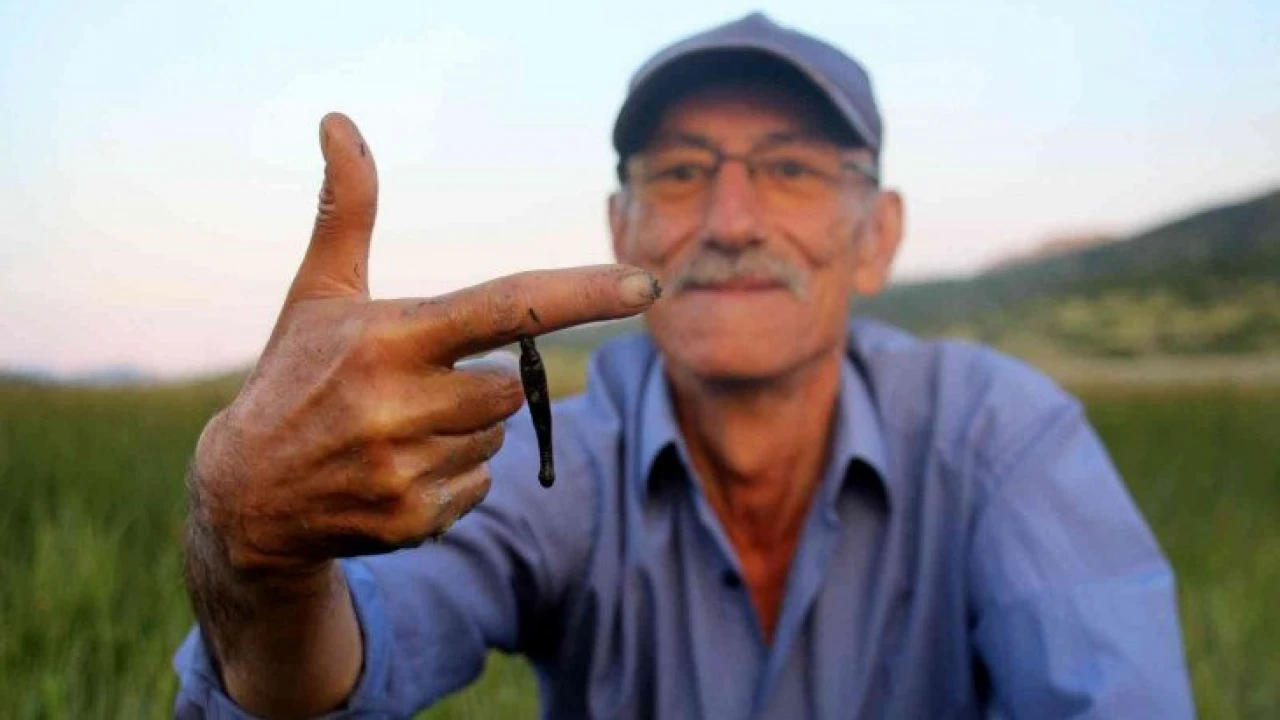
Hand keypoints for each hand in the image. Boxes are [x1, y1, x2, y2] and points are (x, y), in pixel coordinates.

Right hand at [190, 113, 658, 577]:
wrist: (244, 495)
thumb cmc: (295, 376)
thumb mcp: (317, 293)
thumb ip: (346, 210)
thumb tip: (338, 120)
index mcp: (389, 338)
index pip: (507, 305)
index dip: (584, 292)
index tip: (647, 283)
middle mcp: (398, 404)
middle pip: (511, 388)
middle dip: (478, 385)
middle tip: (413, 388)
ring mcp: (403, 469)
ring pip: (497, 441)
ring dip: (463, 433)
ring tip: (394, 431)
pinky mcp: (409, 520)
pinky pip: (479, 488)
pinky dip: (449, 479)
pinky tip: (392, 471)